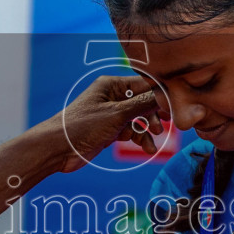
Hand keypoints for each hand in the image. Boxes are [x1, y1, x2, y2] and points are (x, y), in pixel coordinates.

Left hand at [50, 75, 165, 173]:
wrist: (57, 149)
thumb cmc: (81, 126)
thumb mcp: (117, 114)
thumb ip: (142, 105)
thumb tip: (165, 95)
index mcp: (112, 85)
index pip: (144, 84)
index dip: (161, 94)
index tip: (177, 105)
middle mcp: (112, 96)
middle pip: (144, 101)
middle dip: (156, 113)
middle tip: (168, 123)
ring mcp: (111, 114)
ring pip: (139, 118)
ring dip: (147, 129)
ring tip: (153, 141)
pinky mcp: (109, 130)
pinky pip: (131, 130)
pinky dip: (139, 138)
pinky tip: (145, 147)